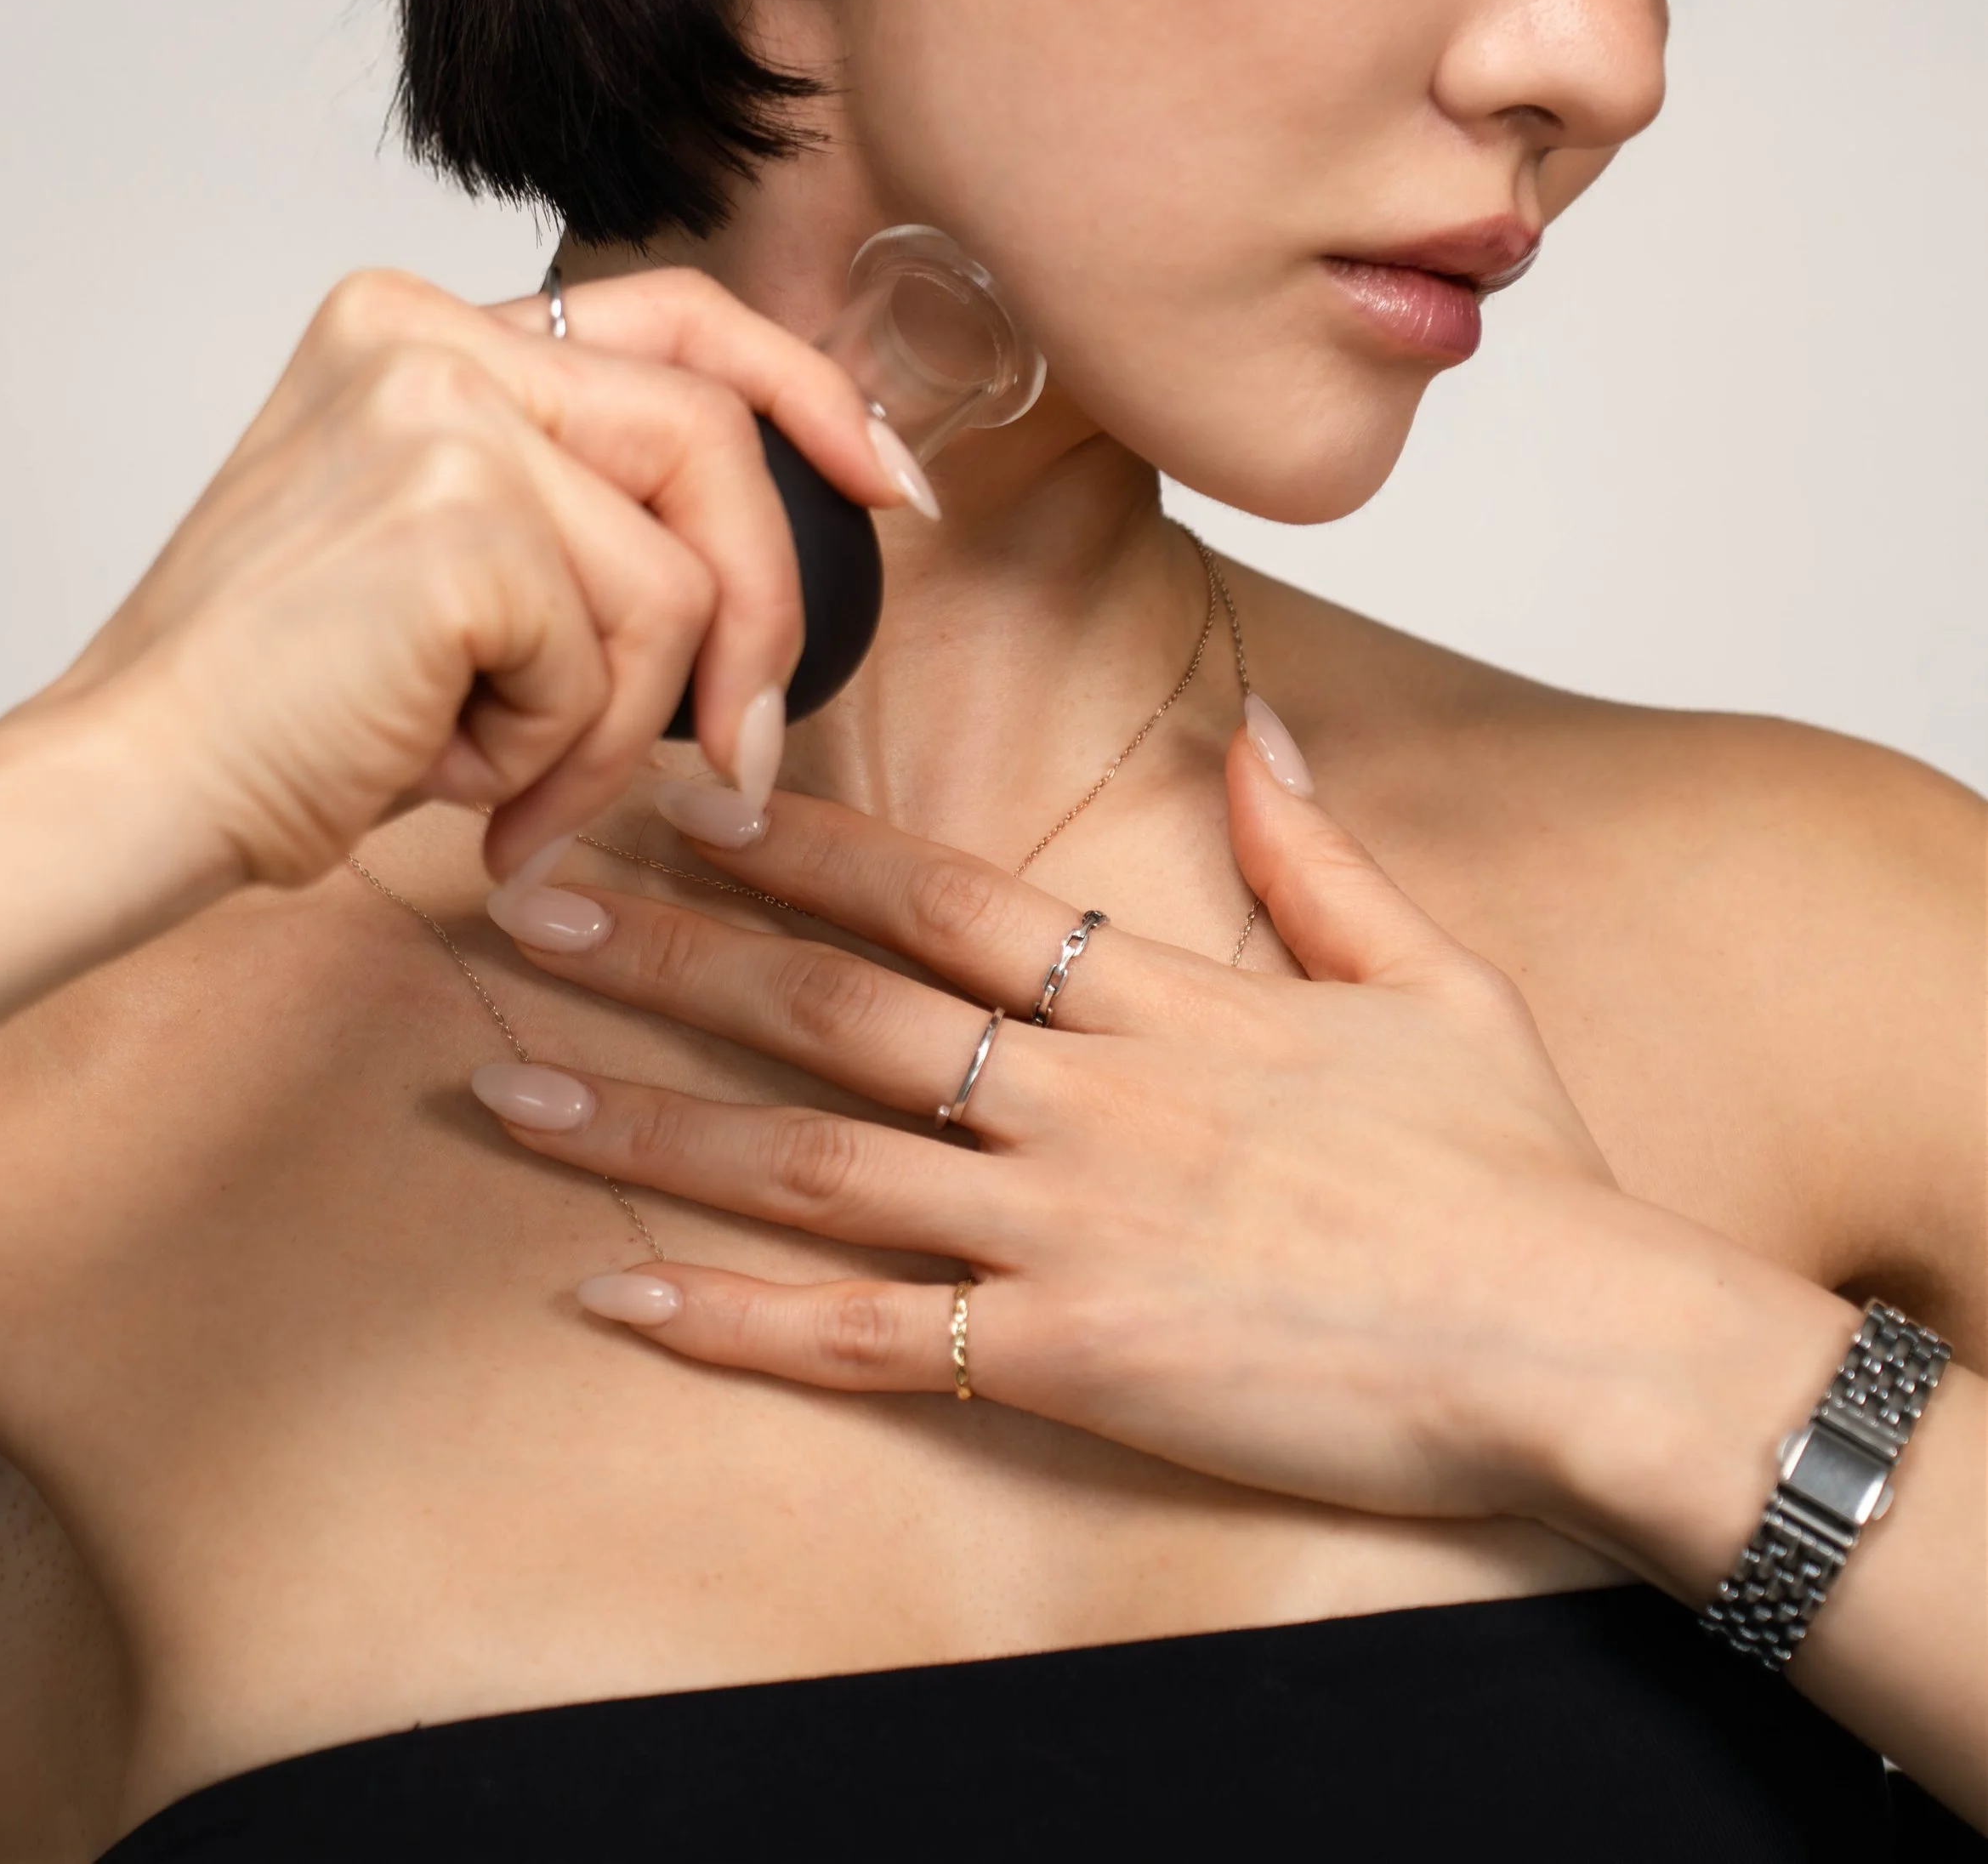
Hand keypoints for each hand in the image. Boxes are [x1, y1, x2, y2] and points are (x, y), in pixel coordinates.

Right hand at [44, 265, 915, 891]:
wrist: (131, 790)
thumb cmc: (280, 706)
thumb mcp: (440, 558)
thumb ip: (575, 505)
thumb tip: (769, 544)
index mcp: (412, 321)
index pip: (673, 315)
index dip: (804, 391)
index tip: (890, 482)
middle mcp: (426, 336)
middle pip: (709, 437)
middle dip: (758, 611)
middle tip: (742, 755)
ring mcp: (440, 416)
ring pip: (674, 578)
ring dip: (616, 728)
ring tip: (505, 786)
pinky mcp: (459, 521)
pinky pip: (615, 663)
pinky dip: (558, 757)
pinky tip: (450, 777)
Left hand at [474, 734, 1684, 1529]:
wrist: (1583, 1339)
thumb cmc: (1517, 1169)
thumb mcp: (1430, 975)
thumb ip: (1318, 853)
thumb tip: (1259, 730)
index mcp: (1161, 1000)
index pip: (944, 895)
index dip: (805, 845)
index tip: (689, 795)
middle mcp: (1084, 1097)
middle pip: (837, 1009)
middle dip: (670, 953)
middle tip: (526, 902)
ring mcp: (1067, 1227)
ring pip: (811, 1162)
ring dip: (650, 1121)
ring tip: (508, 1081)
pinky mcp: (1070, 1359)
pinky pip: (868, 1340)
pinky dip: (732, 1321)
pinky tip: (615, 1296)